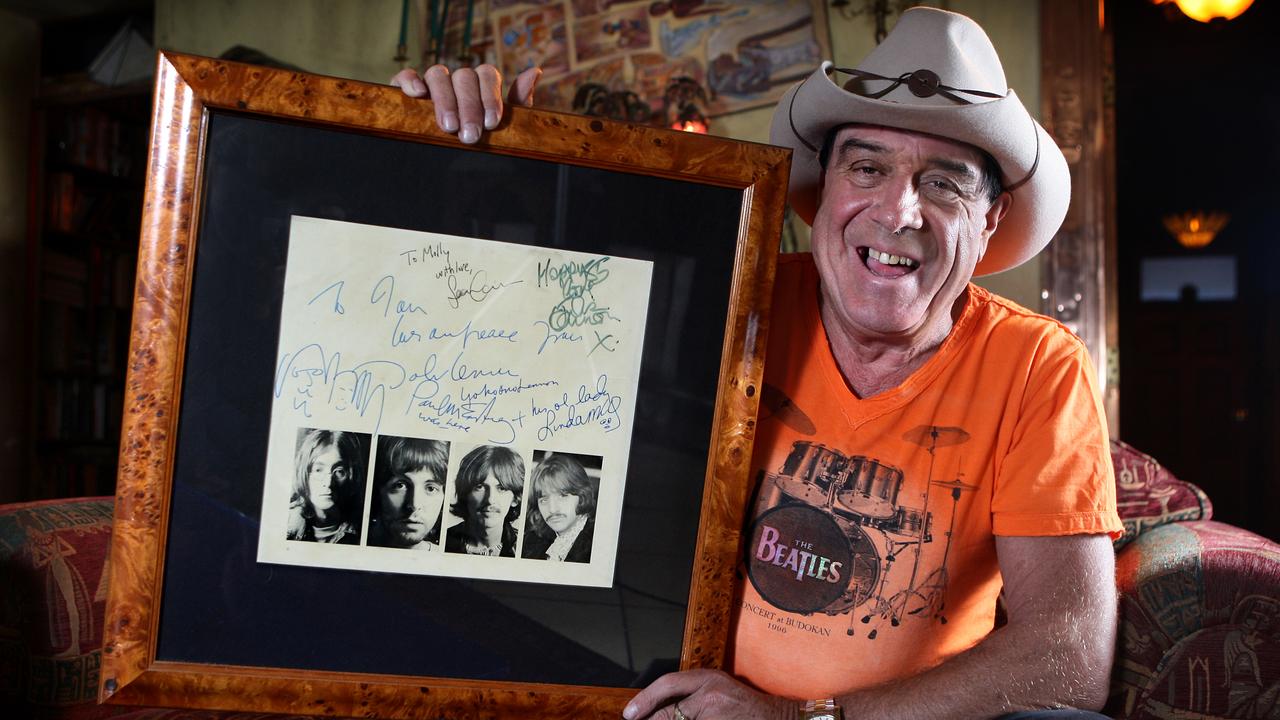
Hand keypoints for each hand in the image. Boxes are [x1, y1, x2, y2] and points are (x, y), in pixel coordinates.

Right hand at [390, 64, 540, 143]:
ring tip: (449, 127)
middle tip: (470, 136)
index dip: (490, 96)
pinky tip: (418, 95)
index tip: (491, 123)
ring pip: (438, 74)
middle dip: (469, 107)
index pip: (487, 74)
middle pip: (464, 76)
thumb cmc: (481, 141)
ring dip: (445, 99)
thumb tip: (534, 71)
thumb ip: (518, 103)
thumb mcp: (504, 128)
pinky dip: (411, 80)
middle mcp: (458, 80)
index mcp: (482, 84)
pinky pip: (406, 75)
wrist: (452, 167)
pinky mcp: (408, 89)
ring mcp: (433, 83)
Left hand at [623, 669, 798, 719]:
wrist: (777, 718)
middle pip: (670, 714)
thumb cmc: (744, 705)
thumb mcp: (716, 688)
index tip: (629, 714)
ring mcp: (715, 717)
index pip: (668, 684)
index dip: (645, 699)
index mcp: (708, 679)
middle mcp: (711, 696)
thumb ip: (690, 695)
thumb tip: (654, 708)